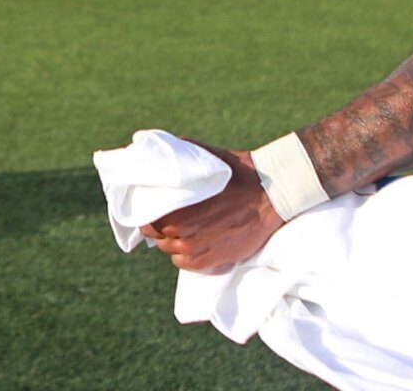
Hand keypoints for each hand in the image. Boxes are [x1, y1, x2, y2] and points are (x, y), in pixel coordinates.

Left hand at [139, 142, 282, 273]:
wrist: (268, 194)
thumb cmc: (236, 172)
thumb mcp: (202, 156)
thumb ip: (176, 154)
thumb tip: (152, 148)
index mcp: (173, 211)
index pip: (144, 221)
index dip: (149, 214)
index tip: (156, 208)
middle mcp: (180, 235)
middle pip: (157, 236)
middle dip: (162, 226)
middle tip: (176, 216)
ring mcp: (195, 251)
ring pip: (171, 250)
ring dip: (175, 241)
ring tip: (189, 227)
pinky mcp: (211, 263)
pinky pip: (185, 264)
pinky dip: (187, 254)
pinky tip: (197, 241)